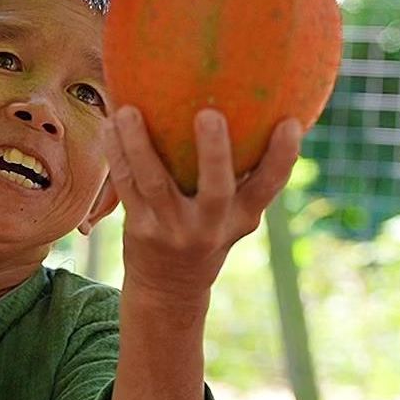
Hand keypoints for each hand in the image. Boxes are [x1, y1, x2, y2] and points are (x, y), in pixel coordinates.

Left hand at [103, 106, 302, 303]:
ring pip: (154, 182)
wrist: (169, 289)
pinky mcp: (140, 229)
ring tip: (128, 111)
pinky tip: (109, 126)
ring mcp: (172, 229)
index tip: (290, 123)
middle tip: (209, 113)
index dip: (283, 158)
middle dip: (214, 153)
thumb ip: (243, 175)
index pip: (268, 187)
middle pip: (216, 190)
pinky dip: (116, 154)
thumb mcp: (234, 215)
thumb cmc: (207, 232)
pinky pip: (126, 186)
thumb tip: (254, 110)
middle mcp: (209, 227)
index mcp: (241, 217)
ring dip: (139, 144)